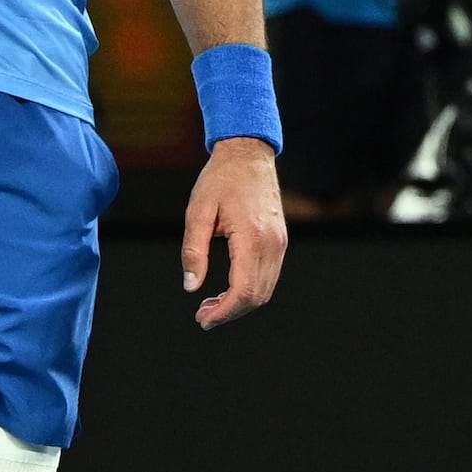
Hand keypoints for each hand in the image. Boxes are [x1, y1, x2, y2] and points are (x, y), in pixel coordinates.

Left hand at [181, 135, 286, 327]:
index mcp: (252, 237)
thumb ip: (194, 250)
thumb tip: (191, 287)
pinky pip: (269, 277)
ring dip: (240, 304)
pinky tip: (228, 289)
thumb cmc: (221, 178)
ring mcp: (280, 243)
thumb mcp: (198, 210)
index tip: (203, 318)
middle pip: (256, 297)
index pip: (243, 291)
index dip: (223, 312)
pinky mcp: (280, 241)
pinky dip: (250, 291)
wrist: (249, 153)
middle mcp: (272, 244)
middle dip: (229, 313)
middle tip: (203, 315)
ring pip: (265, 290)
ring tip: (211, 304)